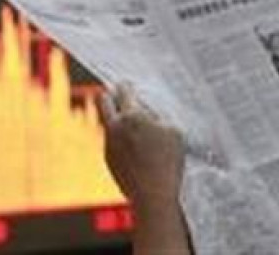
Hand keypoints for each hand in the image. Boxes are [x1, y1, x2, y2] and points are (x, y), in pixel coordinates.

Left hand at [96, 82, 191, 253]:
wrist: (153, 195)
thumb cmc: (168, 162)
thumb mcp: (174, 131)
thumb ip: (159, 117)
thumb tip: (150, 114)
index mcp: (132, 115)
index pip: (124, 91)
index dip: (126, 85)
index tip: (127, 83)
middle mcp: (115, 127)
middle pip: (104, 100)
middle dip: (110, 94)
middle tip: (117, 94)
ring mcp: (109, 143)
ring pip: (106, 122)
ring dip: (115, 117)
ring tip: (130, 121)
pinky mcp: (108, 158)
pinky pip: (111, 140)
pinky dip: (119, 137)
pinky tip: (133, 143)